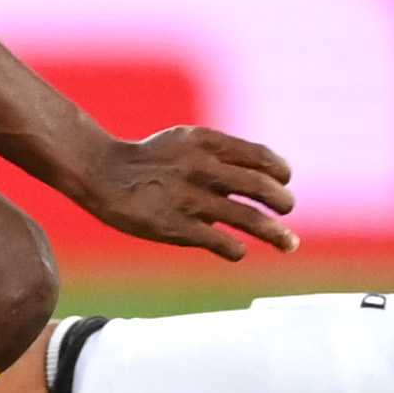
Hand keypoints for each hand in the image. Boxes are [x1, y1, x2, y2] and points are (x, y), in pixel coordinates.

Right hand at [69, 126, 298, 259]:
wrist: (104, 174)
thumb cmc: (152, 160)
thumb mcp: (186, 141)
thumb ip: (222, 154)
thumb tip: (265, 175)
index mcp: (207, 143)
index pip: (261, 157)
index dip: (280, 172)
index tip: (283, 182)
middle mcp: (202, 168)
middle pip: (261, 188)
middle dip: (283, 202)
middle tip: (287, 210)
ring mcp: (190, 199)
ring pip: (249, 219)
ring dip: (275, 233)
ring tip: (289, 243)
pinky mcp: (176, 227)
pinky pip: (221, 242)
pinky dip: (237, 249)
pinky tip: (239, 251)